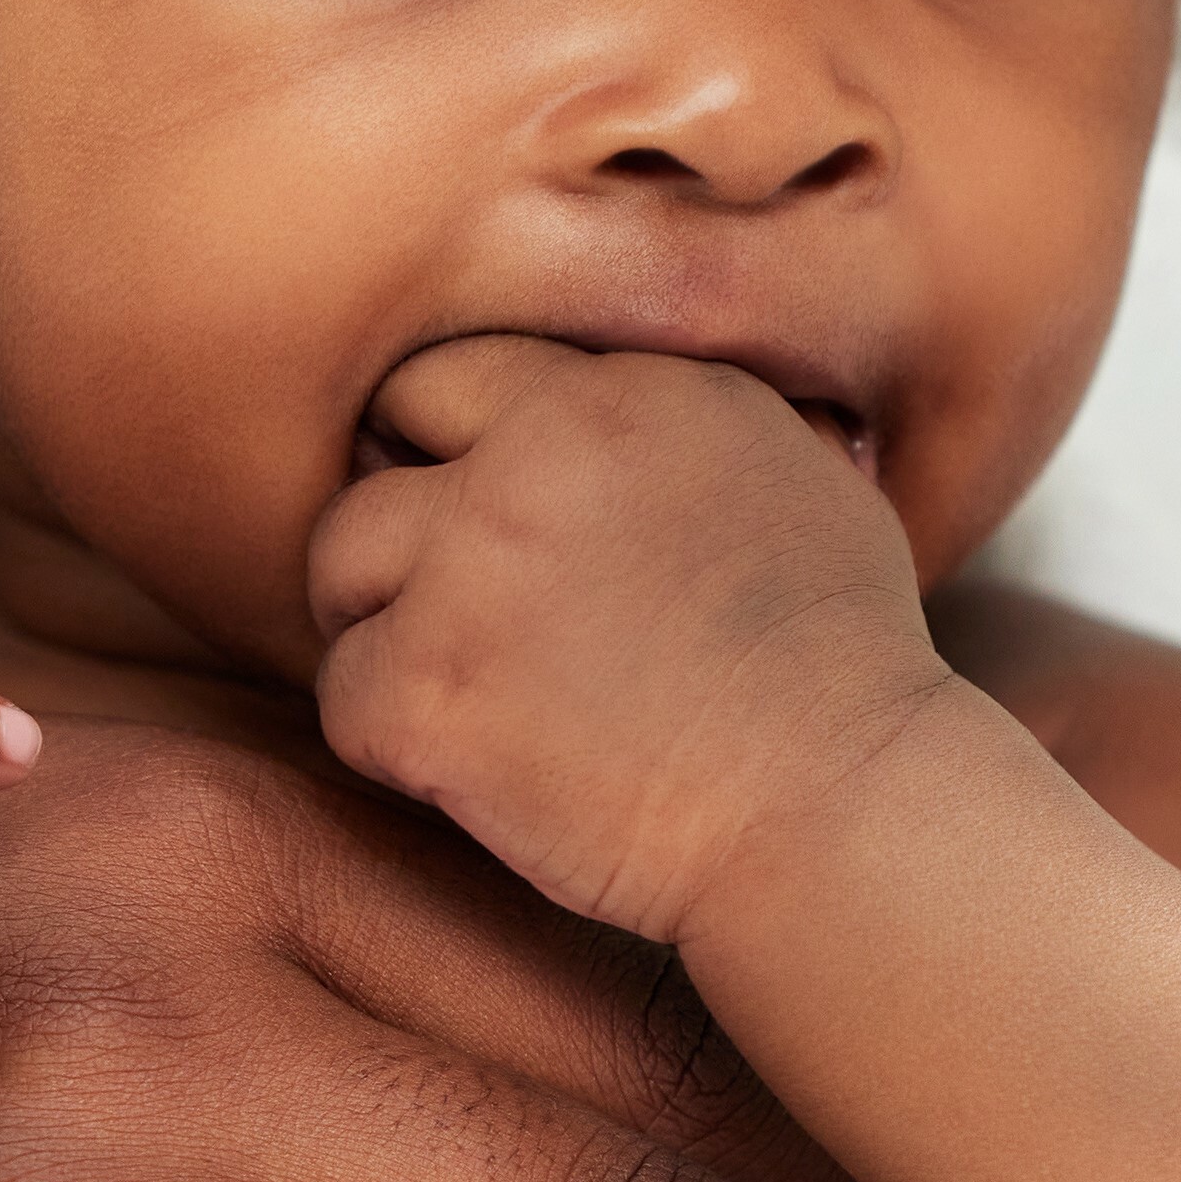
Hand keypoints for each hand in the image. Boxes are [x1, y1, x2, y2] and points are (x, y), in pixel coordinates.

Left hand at [309, 338, 946, 948]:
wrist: (835, 810)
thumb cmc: (841, 668)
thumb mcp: (800, 474)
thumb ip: (687, 417)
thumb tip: (629, 403)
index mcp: (626, 389)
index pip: (460, 371)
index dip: (455, 446)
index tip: (485, 522)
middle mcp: (538, 450)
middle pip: (379, 442)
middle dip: (400, 520)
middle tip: (450, 607)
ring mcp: (471, 566)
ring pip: (339, 562)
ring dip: (382, 625)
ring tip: (467, 693)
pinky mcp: (426, 686)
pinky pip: (343, 696)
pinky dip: (390, 741)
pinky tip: (476, 771)